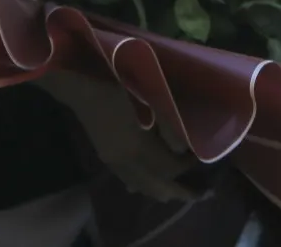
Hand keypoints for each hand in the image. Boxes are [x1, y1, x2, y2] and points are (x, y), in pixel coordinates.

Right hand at [37, 71, 197, 203]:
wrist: (81, 89)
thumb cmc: (117, 86)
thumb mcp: (148, 100)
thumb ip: (167, 124)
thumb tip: (183, 148)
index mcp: (137, 148)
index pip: (168, 168)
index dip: (185, 166)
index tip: (199, 158)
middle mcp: (125, 161)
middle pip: (156, 186)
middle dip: (178, 191)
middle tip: (199, 193)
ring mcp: (113, 162)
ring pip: (141, 187)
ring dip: (160, 191)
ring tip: (178, 193)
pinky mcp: (106, 158)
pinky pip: (128, 180)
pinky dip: (142, 186)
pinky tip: (146, 187)